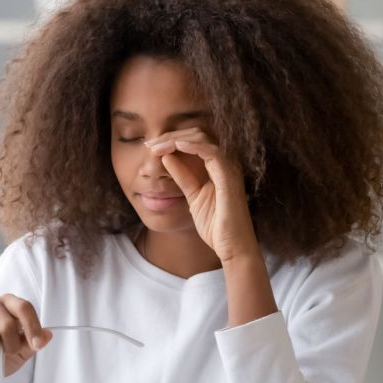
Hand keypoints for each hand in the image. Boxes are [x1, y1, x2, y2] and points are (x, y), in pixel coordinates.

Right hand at [0, 293, 52, 382]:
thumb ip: (34, 343)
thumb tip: (48, 335)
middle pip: (7, 323)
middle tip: (7, 353)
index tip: (37, 344)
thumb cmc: (0, 355)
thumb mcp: (21, 351)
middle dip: (11, 346)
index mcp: (7, 302)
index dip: (33, 326)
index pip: (23, 307)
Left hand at [145, 127, 258, 263]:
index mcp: (218, 166)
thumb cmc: (217, 225)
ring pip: (202, 138)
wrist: (232, 247)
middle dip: (170, 136)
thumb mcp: (193, 196)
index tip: (150, 147)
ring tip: (157, 146)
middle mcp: (225, 162)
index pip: (194, 141)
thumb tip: (167, 158)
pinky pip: (211, 152)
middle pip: (197, 135)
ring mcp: (229, 168)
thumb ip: (183, 177)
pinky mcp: (229, 177)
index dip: (171, 140)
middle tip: (149, 145)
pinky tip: (176, 146)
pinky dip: (193, 146)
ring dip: (176, 139)